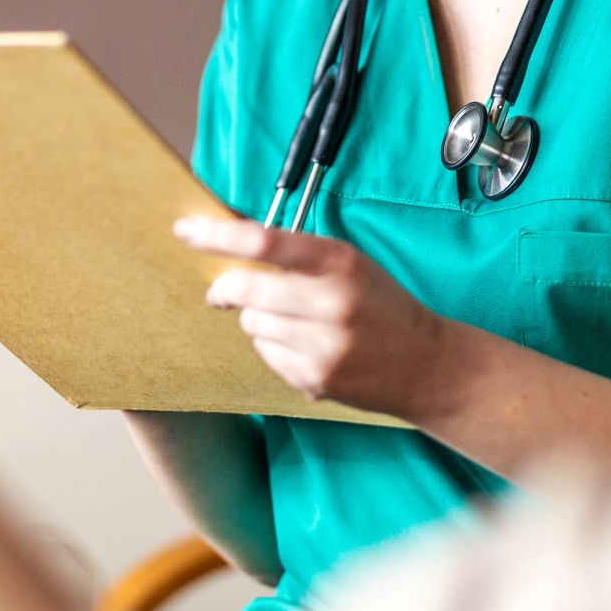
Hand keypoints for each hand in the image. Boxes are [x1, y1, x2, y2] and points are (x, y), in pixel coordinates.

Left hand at [175, 217, 459, 420]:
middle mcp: (332, 303)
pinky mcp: (316, 379)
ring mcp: (323, 346)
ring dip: (258, 320)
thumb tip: (230, 245)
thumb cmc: (382, 304)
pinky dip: (274, 348)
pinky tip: (307, 347)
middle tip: (220, 292)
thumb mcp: (350, 264)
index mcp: (340, 262)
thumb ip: (299, 256)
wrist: (426, 365)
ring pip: (253, 325)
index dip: (218, 236)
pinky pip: (267, 355)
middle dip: (225, 290)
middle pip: (247, 292)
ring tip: (293, 322)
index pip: (266, 242)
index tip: (185, 232)